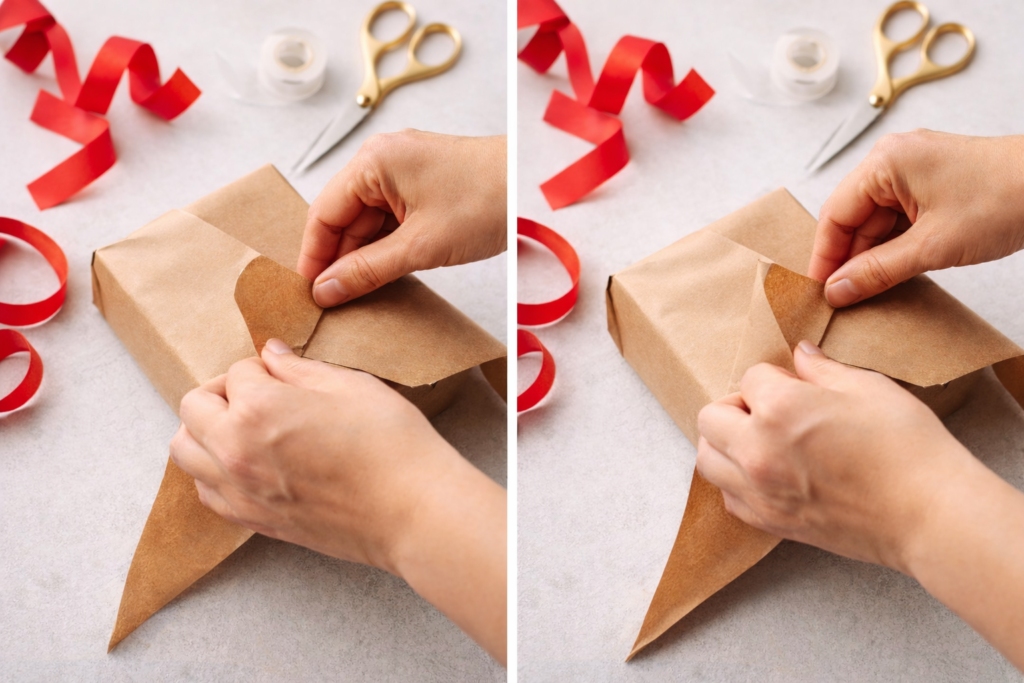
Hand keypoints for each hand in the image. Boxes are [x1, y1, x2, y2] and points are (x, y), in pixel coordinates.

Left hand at [170, 339, 506, 663]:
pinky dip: (213, 471)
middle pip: (194, 407)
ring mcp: (241, 490)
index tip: (287, 373)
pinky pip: (206, 491)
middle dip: (222, 392)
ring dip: (206, 431)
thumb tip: (272, 355)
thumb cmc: (391, 445)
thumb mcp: (352, 386)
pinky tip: (248, 463)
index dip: (265, 366)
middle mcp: (236, 450)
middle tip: (260, 394)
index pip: (238, 371)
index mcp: (259, 408)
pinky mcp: (255, 521)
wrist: (413, 511)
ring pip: (185, 451)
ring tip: (245, 428)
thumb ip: (301, 368)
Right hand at [299, 130, 506, 306]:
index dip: (313, 255)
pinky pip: (391, 220)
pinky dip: (387, 247)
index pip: (324, 212)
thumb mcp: (422, 245)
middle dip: (339, 259)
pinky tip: (384, 275)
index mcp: (374, 162)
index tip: (309, 292)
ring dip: (364, 257)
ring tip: (358, 295)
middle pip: (344, 218)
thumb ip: (368, 270)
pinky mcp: (423, 187)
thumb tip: (327, 290)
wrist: (534, 186)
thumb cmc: (488, 201)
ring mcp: (403, 173)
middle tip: (333, 302)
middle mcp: (383, 161)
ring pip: (368, 222)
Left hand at [695, 341, 975, 571]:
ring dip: (725, 443)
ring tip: (759, 440)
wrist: (930, 515)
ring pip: (708, 460)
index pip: (750, 378)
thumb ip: (823, 369)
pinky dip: (737, 482)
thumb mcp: (869, 388)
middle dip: (736, 406)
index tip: (797, 385)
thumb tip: (801, 355)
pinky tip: (767, 474)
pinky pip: (728, 498)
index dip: (775, 377)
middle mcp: (757, 450)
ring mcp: (760, 491)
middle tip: (770, 410)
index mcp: (780, 409)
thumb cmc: (907, 449)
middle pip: (711, 417)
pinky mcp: (771, 522)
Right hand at [810, 130, 1023, 306]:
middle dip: (850, 258)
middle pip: (854, 218)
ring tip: (871, 290)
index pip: (835, 213)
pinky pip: (900, 219)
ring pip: (877, 222)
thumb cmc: (1006, 198)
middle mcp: (894, 160)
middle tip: (845, 298)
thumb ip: (878, 271)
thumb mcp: (933, 246)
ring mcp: (914, 171)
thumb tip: (838, 290)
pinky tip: (895, 272)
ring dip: (874, 256)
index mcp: (886, 162)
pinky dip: (896, 246)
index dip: (825, 255)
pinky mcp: (933, 184)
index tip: (820, 289)